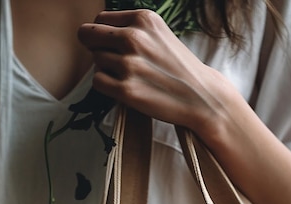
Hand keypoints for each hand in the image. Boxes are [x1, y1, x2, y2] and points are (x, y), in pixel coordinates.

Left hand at [78, 10, 220, 133]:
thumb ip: (132, 28)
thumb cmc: (178, 68)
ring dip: (106, 69)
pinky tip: (124, 88)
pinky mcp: (126, 90)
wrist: (201, 97)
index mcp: (142, 19)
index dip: (101, 34)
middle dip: (96, 49)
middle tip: (113, 62)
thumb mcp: (159, 34)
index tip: (111, 46)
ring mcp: (129, 64)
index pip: (99, 20)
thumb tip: (96, 32)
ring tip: (129, 76)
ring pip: (95, 61)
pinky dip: (107, 86)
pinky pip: (98, 82)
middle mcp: (134, 37)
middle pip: (89, 37)